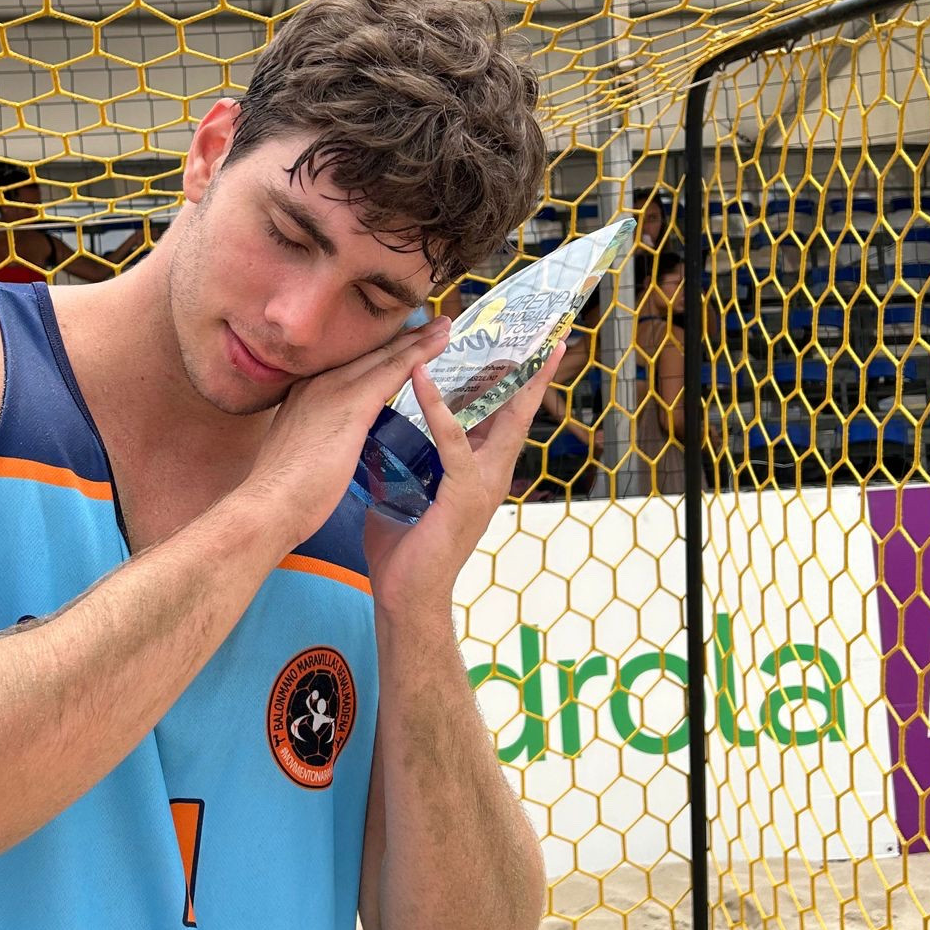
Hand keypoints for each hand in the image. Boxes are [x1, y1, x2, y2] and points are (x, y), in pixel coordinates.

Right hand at [236, 314, 451, 549]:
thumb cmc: (283, 495)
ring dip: (418, 340)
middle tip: (431, 324)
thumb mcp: (299, 455)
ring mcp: (333, 390)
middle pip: (369, 354)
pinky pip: (393, 370)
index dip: (378, 353)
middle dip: (401, 338)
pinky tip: (438, 345)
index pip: (349, 367)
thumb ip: (316, 440)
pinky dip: (418, 355)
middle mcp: (317, 383)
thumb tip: (328, 446)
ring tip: (443, 327)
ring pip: (385, 355)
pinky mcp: (351, 404)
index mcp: (304, 394)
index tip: (401, 344)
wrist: (269, 506)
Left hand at [364, 341, 566, 621]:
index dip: (518, 382)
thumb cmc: (404, 548)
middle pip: (517, 411)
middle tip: (545, 333)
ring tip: (494, 339)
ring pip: (496, 419)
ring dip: (494, 376)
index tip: (531, 347)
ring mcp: (482, 483)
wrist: (406, 596)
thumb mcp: (409, 490)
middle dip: (531, 372)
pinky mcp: (463, 494)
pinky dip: (436, 407)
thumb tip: (384, 432)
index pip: (505, 416)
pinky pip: (452, 441)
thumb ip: (407, 460)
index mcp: (481, 469)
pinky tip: (421, 377)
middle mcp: (491, 472)